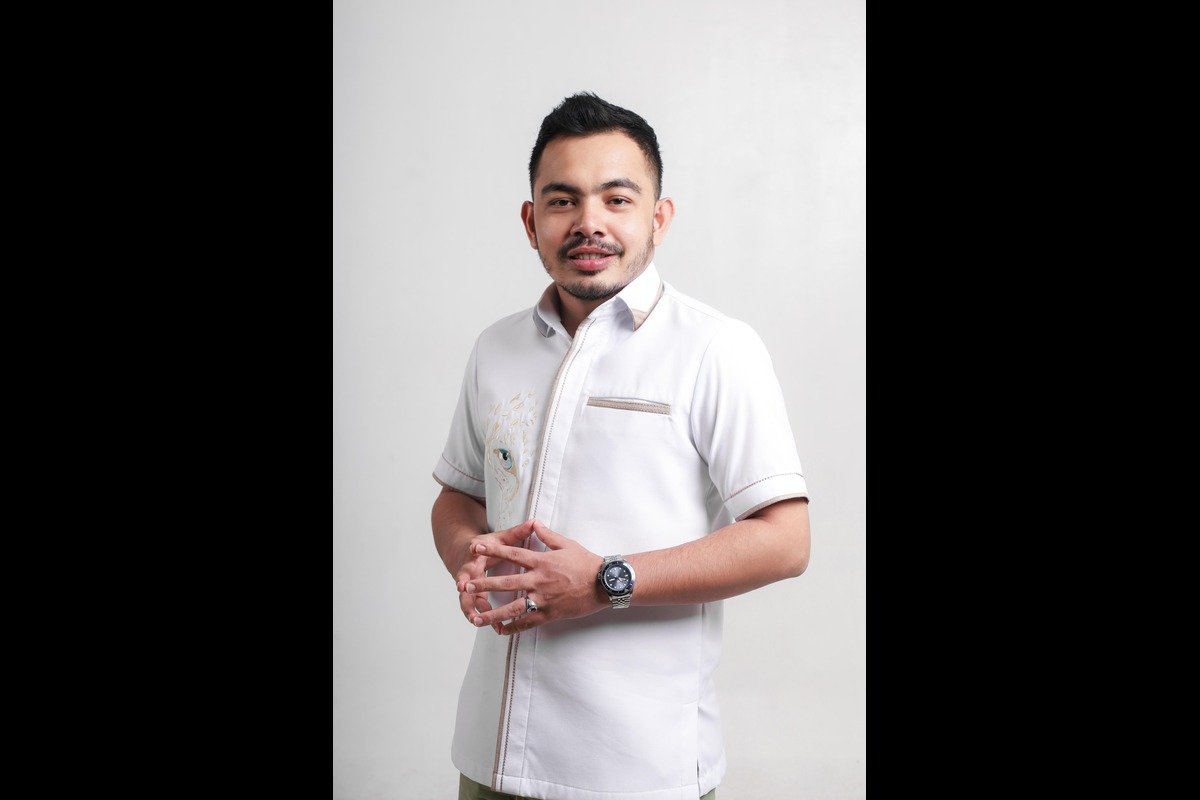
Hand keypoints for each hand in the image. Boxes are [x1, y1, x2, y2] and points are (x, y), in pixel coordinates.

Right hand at [454, 519, 535, 633]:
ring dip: (471, 609)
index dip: (475, 549)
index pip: (474, 551)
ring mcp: (468, 584)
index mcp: (476, 553)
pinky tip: (492, 627)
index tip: (474, 549)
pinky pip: (475, 608)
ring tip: (477, 620)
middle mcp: (469, 569)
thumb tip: (534, 522)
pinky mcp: (472, 596)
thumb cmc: (486, 546)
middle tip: (465, 591)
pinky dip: (481, 616)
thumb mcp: (500, 538)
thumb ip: (518, 532)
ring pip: (467, 599)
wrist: (464, 553)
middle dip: (466, 587)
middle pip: (465, 579)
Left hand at [460, 519, 606, 633]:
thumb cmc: (586, 562)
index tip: (476, 548)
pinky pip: (528, 622)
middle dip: (484, 584)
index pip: (512, 554)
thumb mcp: (566, 544)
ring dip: (494, 613)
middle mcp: (539, 580)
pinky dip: (514, 627)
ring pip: (514, 608)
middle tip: (466, 586)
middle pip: (506, 583)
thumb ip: (547, 535)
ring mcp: (543, 599)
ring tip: (477, 618)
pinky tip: (501, 630)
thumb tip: (534, 523)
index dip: (493, 551)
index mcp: (541, 561)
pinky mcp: (550, 613)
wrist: (604, 583)